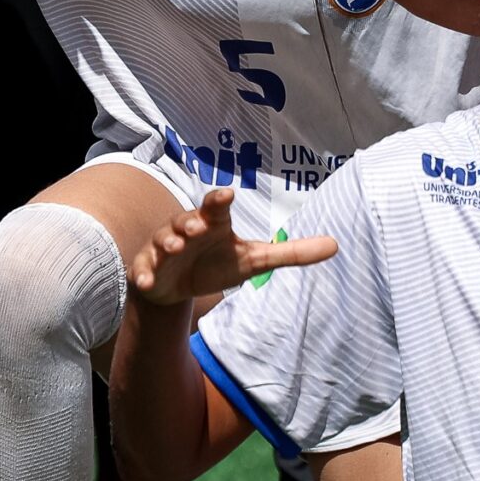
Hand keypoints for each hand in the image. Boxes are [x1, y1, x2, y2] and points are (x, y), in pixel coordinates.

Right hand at [127, 188, 335, 306]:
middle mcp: (186, 229)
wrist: (176, 286)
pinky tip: (147, 281)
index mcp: (213, 223)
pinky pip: (143, 269)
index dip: (220, 199)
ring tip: (176, 247)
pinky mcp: (147, 268)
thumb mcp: (255, 261)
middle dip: (191, 222)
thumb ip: (291, 252)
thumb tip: (336, 245)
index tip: (227, 194)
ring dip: (169, 242)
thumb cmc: (216, 264)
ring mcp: (164, 248)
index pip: (216, 206)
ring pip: (164, 239)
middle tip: (198, 227)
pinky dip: (144, 274)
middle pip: (187, 219)